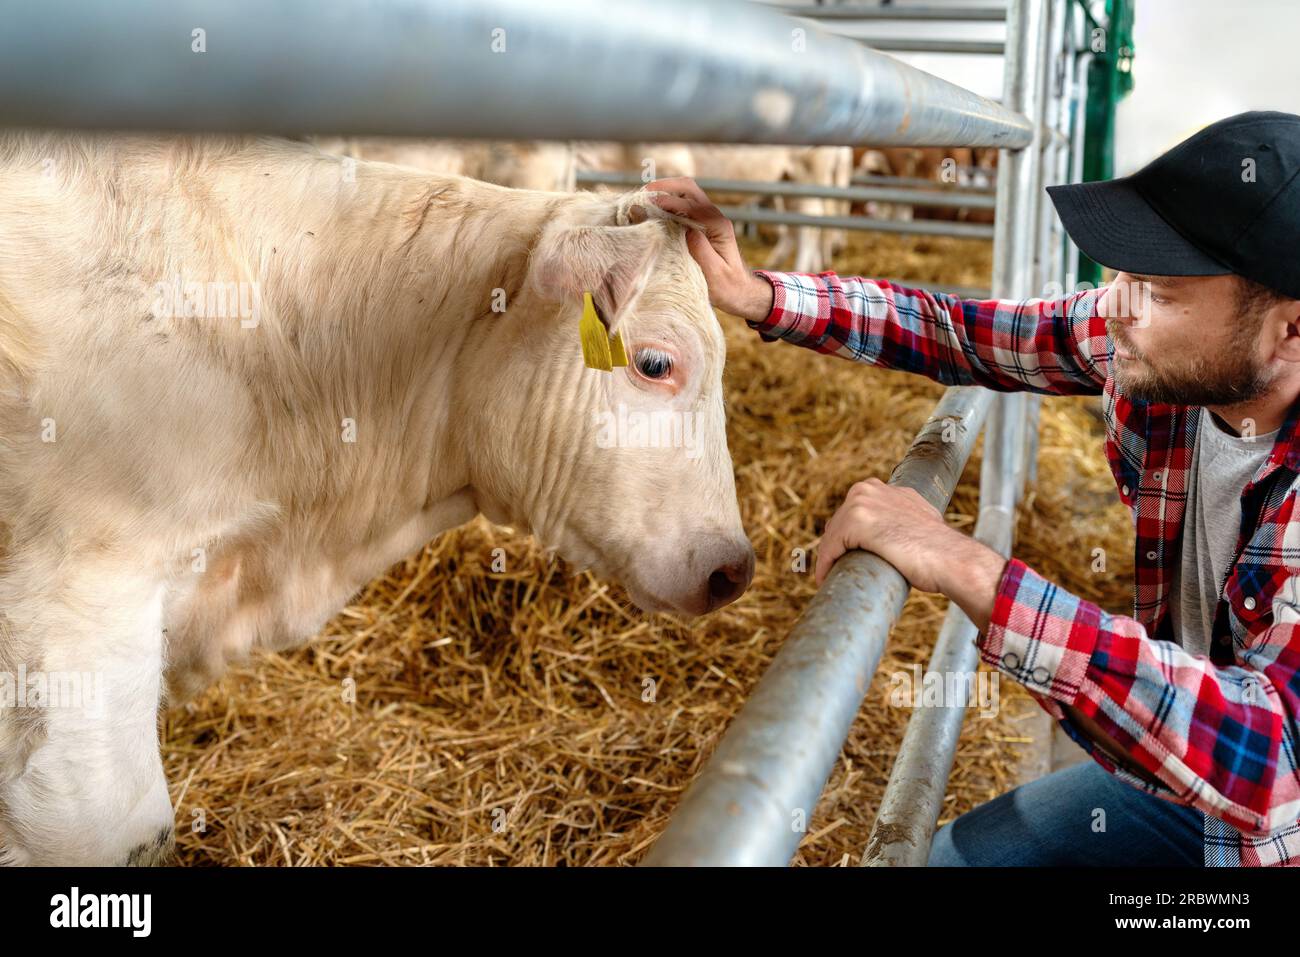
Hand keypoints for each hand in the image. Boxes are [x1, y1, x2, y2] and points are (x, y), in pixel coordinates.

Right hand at [642, 176, 773, 321]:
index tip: (649, 204)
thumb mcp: (714, 272)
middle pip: (689, 189)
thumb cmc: (727, 286)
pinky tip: (653, 208)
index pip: (692, 205)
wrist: (738, 291)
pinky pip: (683, 205)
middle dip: (666, 187)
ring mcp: (708, 219)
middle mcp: (715, 218)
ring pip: (686, 193)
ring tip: (644, 198)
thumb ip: (701, 250)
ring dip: (666, 191)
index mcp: (719, 226)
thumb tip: (685, 229)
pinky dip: (668, 201)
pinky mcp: (701, 224)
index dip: (670, 202)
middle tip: (643, 192)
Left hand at [814, 478, 1006, 630]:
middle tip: (836, 569)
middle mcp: (870, 489)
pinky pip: (830, 547)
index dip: (845, 538)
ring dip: (829, 557)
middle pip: (839, 522)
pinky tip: (824, 577)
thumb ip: (905, 520)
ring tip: (831, 576)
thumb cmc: (940, 550)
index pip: (853, 513)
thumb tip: (900, 535)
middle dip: (836, 546)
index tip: (843, 556)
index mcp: (885, 489)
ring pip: (833, 535)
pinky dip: (825, 564)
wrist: (951, 558)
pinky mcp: (855, 521)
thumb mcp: (920, 521)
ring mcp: (861, 502)